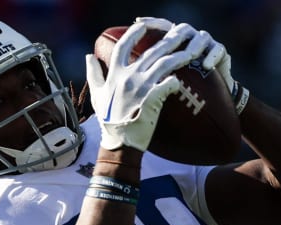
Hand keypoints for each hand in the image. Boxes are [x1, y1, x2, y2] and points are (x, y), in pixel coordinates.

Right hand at [86, 21, 209, 150]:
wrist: (120, 143)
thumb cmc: (108, 121)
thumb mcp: (96, 95)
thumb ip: (93, 74)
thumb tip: (88, 56)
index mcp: (114, 73)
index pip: (124, 45)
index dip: (135, 32)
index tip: (144, 26)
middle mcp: (128, 76)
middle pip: (151, 51)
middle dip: (169, 39)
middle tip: (182, 32)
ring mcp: (141, 87)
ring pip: (165, 64)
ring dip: (180, 56)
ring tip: (192, 51)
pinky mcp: (153, 99)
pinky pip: (169, 84)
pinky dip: (176, 80)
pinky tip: (182, 79)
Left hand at [135, 17, 236, 96]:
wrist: (209, 103)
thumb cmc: (180, 93)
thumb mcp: (157, 83)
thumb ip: (137, 72)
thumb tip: (104, 64)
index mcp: (173, 44)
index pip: (161, 27)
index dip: (150, 23)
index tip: (137, 22)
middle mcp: (189, 40)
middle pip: (181, 29)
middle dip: (174, 35)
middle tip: (168, 45)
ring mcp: (205, 45)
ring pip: (201, 36)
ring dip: (194, 44)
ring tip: (190, 55)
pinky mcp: (220, 53)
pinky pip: (218, 49)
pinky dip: (212, 56)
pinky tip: (206, 65)